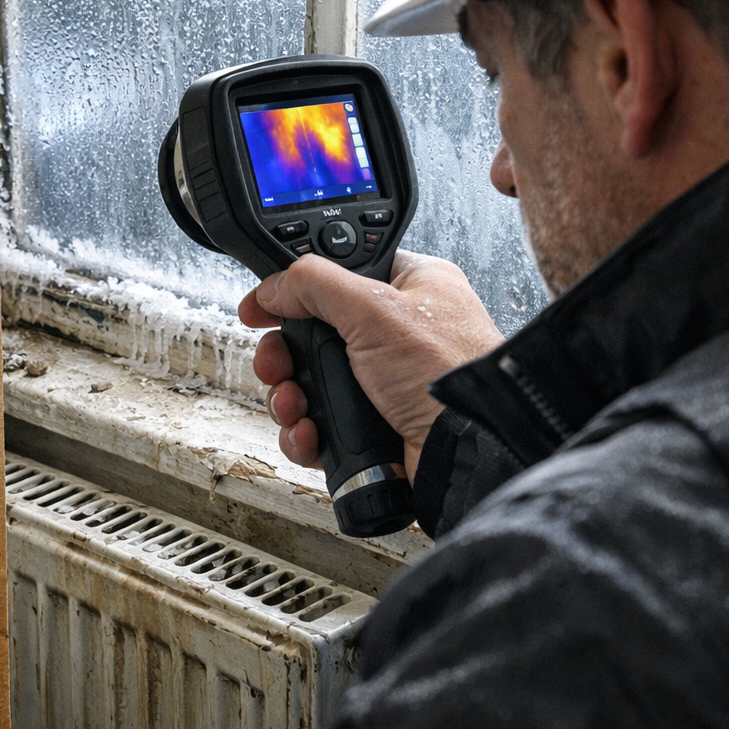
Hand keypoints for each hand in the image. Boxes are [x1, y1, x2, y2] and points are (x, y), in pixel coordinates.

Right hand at [238, 250, 503, 481]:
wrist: (469, 451)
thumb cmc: (448, 373)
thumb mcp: (376, 310)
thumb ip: (317, 284)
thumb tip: (274, 285)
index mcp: (409, 289)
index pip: (336, 277)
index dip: (293, 291)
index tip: (260, 307)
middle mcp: (396, 336)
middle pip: (312, 334)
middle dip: (284, 355)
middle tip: (276, 364)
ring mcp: (383, 385)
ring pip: (309, 382)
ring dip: (290, 397)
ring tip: (295, 406)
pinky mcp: (374, 428)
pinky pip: (320, 425)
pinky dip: (305, 433)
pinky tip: (311, 435)